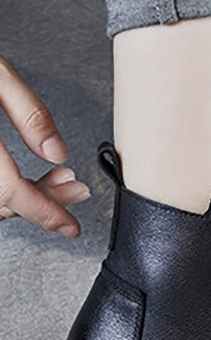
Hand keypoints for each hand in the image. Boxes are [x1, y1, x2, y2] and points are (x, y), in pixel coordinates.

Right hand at [0, 54, 90, 237]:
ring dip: (23, 198)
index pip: (9, 189)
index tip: (70, 226)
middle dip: (42, 202)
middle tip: (75, 192)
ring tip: (57, 181)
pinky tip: (24, 179)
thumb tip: (58, 153)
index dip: (44, 211)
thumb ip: (29, 113)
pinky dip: (4, 189)